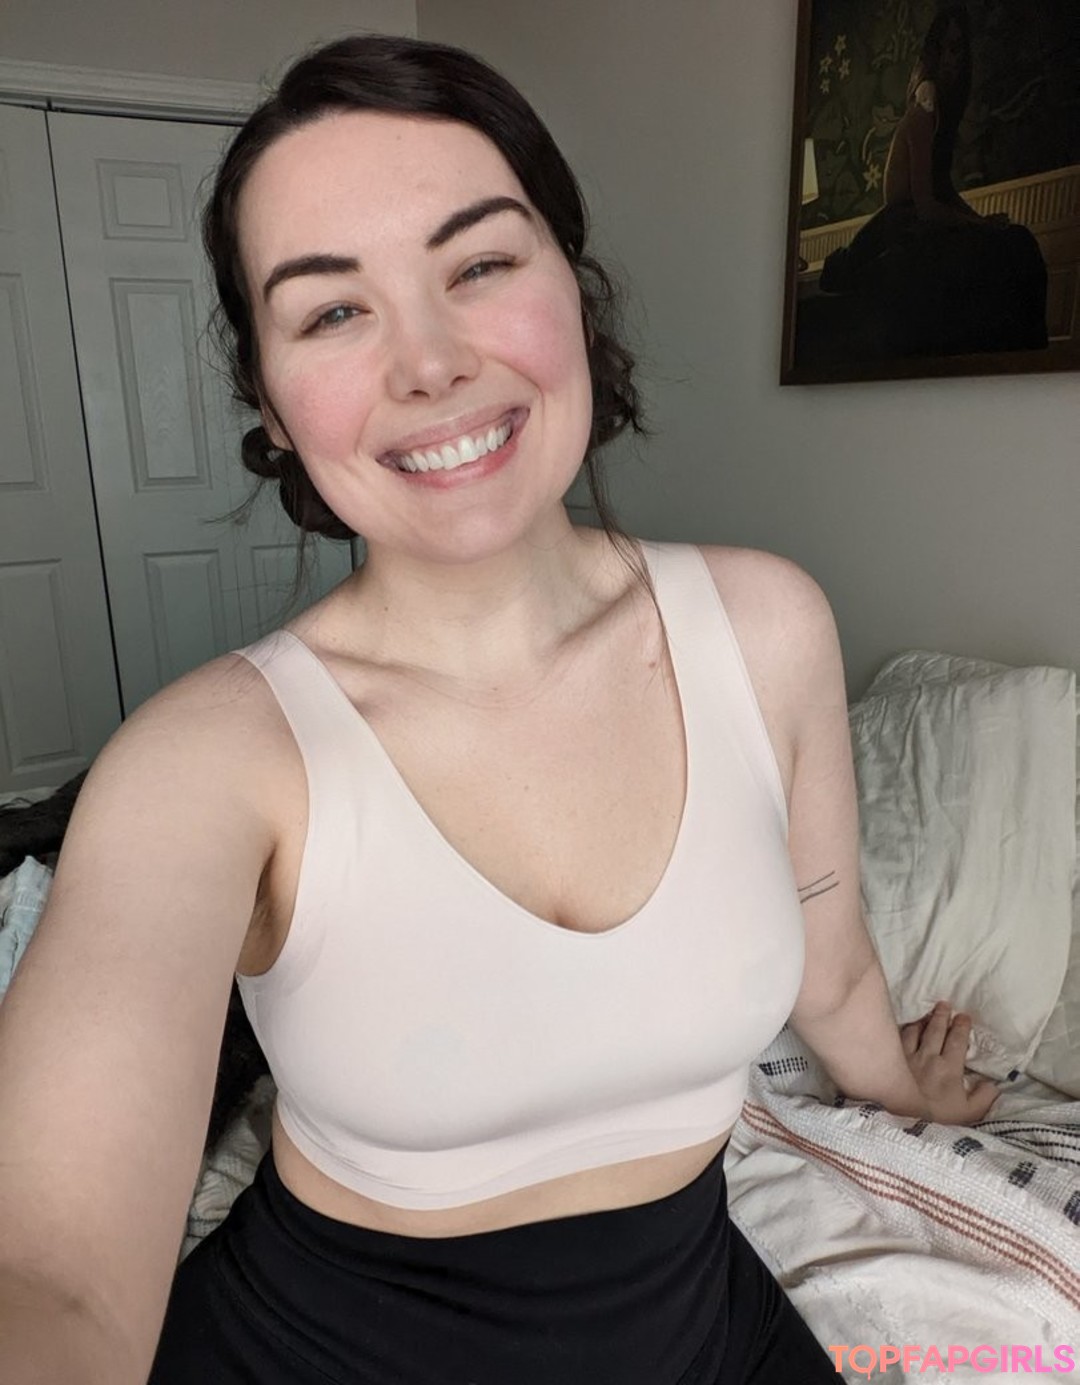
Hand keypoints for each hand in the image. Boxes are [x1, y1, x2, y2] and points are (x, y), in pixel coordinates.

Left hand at [899, 1001, 997, 1124]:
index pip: (957, 1041)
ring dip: (924, 1020)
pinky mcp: (892, 1060)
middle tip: (945, 1004)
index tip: (964, 1016)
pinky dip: (905, 1029)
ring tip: (928, 1012)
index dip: (961, 1027)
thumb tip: (994, 1084)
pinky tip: (907, 1026)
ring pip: (917, 1031)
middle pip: (936, 1031)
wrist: (904, 1118)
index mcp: (949, 1068)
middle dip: (942, 1016)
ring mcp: (909, 1056)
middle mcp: (929, 1057)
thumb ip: (984, 1098)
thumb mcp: (969, 1113)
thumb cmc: (939, 1118)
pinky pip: (899, 1038)